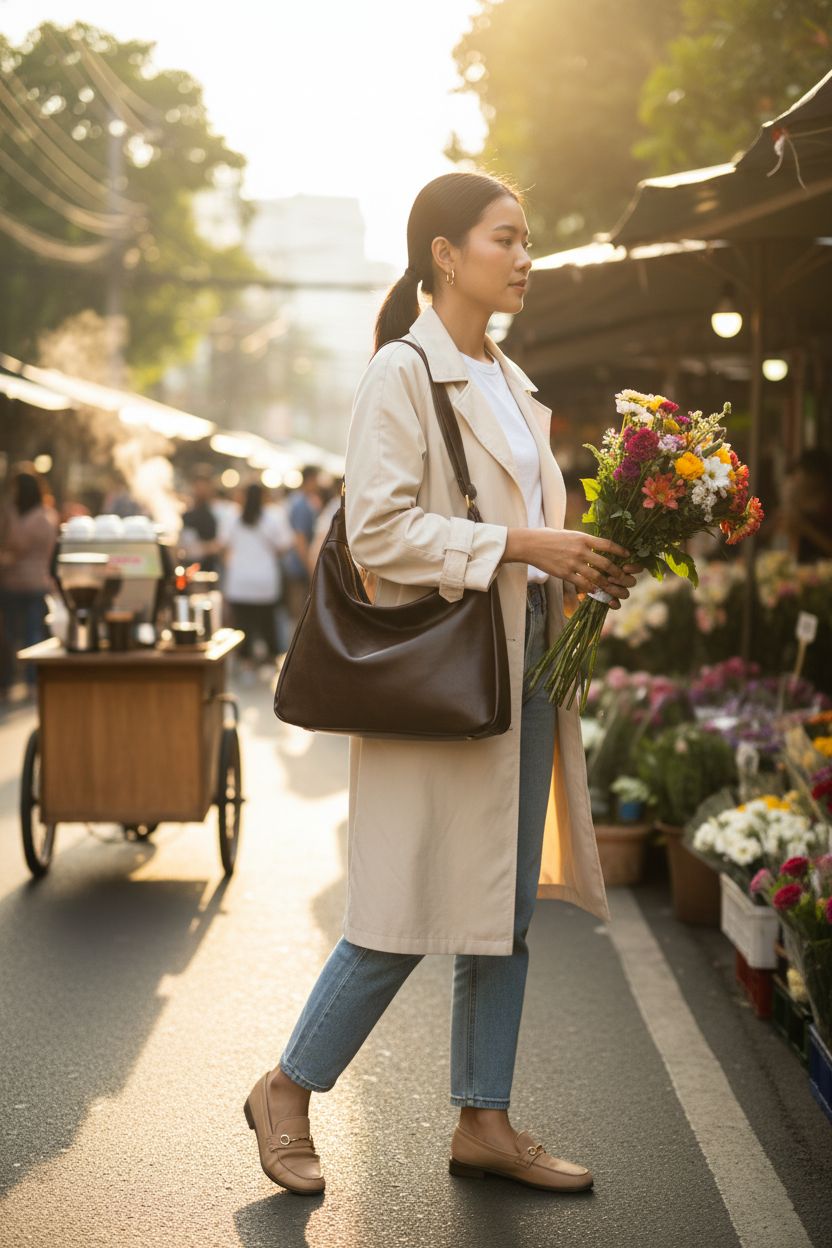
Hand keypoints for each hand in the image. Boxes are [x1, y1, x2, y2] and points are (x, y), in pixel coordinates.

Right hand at [502, 528, 636, 606]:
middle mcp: (580, 550)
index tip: (628, 555)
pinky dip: (591, 588)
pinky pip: (582, 583)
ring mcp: (572, 563)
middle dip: (618, 572)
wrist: (530, 544)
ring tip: (613, 588)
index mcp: (583, 538)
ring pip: (596, 576)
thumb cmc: (549, 537)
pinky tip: (595, 590)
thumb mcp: (569, 534)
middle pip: (606, 563)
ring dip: (607, 584)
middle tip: (624, 577)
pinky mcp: (564, 573)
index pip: (607, 544)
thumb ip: (583, 540)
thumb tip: (597, 545)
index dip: (620, 551)